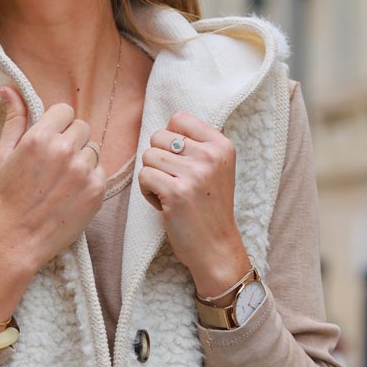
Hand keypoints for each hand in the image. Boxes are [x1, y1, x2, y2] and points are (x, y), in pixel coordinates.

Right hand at [0, 85, 106, 271]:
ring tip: (63, 179)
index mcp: (40, 137)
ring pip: (93, 148)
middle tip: (56, 162)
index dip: (58, 124)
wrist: (21, 238)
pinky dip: (89, 178)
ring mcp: (84, 170)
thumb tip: (9, 88)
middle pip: (82, 127)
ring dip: (81, 159)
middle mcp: (65, 150)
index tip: (51, 139)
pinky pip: (100, 170)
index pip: (65, 110)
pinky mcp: (97, 189)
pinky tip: (72, 192)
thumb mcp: (3, 156)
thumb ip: (13, 120)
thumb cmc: (9, 197)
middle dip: (71, 139)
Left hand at [138, 110, 250, 296]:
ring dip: (152, 177)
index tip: (179, 161)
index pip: (179, 119)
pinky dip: (147, 192)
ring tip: (170, 193)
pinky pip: (144, 177)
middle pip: (158, 137)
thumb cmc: (210, 208)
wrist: (216, 247)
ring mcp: (194, 174)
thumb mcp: (217, 169)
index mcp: (222, 145)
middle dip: (158, 160)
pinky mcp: (176, 193)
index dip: (169, 139)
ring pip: (148, 156)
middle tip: (174, 181)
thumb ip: (199, 145)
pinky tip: (164, 204)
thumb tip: (171, 122)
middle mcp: (210, 156)